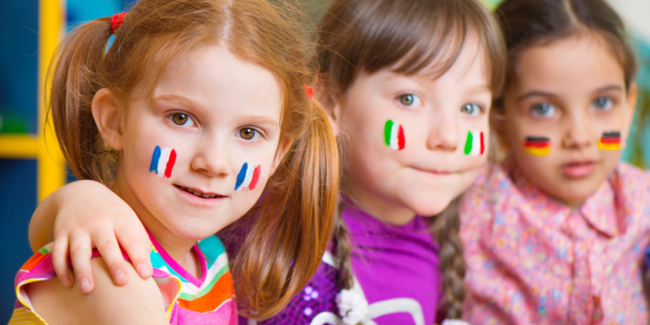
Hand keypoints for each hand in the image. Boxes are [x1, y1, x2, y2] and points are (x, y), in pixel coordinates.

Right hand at [31, 180, 151, 292]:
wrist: (79, 192)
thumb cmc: (111, 212)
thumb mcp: (129, 217)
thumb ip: (140, 239)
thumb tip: (148, 264)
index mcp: (119, 219)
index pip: (132, 239)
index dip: (139, 257)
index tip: (146, 275)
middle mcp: (98, 223)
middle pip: (107, 245)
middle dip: (114, 264)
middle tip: (122, 282)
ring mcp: (78, 228)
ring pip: (78, 251)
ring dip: (83, 271)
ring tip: (88, 290)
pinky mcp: (60, 233)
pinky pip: (58, 253)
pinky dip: (61, 268)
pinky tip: (68, 284)